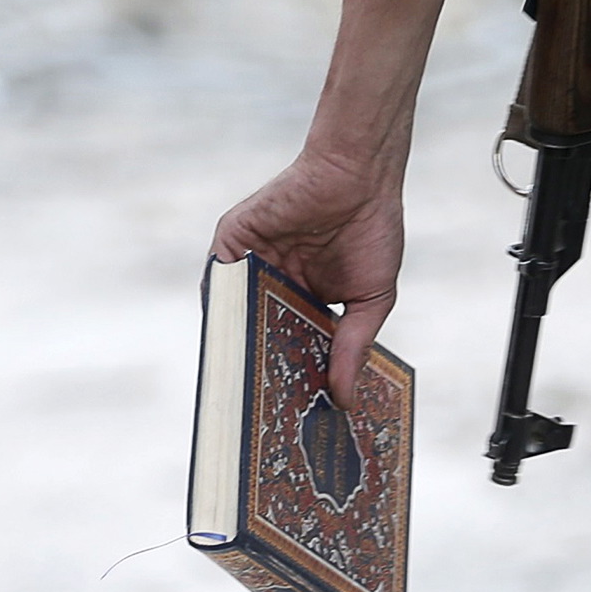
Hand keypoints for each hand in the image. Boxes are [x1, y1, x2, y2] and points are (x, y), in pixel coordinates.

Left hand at [212, 149, 403, 397]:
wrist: (360, 175)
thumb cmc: (373, 230)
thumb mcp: (370, 300)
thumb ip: (352, 346)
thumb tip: (345, 399)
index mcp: (302, 300)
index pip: (285, 346)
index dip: (286, 377)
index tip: (286, 416)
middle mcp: (271, 284)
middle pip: (254, 333)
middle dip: (256, 369)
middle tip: (257, 413)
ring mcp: (250, 263)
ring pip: (232, 312)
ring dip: (233, 345)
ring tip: (238, 387)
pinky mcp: (233, 241)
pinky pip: (217, 280)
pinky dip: (218, 308)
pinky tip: (226, 338)